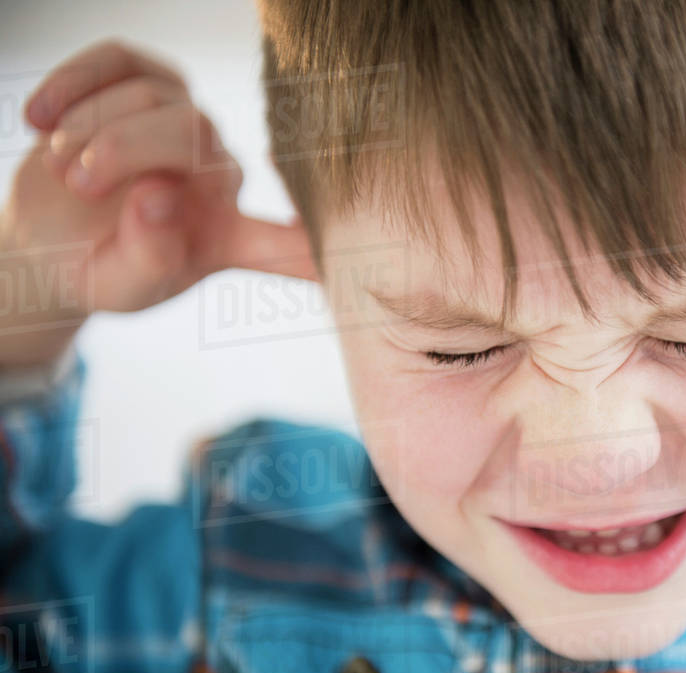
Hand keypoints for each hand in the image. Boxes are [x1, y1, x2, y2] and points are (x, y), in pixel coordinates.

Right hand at [0, 39, 315, 365]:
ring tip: (62, 167)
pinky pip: (120, 59)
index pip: (285, 244)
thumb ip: (148, 257)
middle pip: (194, 131)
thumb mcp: (120, 285)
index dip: (309, 246)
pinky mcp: (147, 85)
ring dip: (89, 126)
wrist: (50, 241)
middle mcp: (220, 175)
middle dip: (125, 147)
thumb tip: (159, 199)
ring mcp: (186, 124)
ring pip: (153, 94)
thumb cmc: (100, 268)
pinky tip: (37, 118)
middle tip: (79, 180)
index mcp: (230, 237)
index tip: (334, 253)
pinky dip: (73, 82)